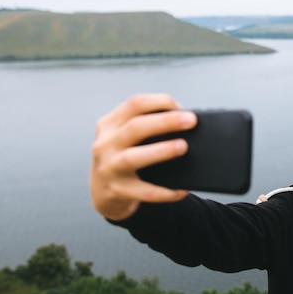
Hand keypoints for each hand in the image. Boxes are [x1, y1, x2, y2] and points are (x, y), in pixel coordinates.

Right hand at [89, 94, 196, 220]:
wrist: (102, 192)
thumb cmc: (120, 157)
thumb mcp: (122, 136)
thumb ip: (144, 125)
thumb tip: (181, 120)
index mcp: (109, 125)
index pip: (134, 104)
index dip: (159, 101)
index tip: (180, 108)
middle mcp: (106, 144)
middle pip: (135, 127)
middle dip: (166, 122)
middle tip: (190, 121)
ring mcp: (109, 168)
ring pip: (133, 157)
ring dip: (161, 151)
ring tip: (182, 147)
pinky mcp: (117, 191)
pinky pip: (145, 192)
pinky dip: (165, 191)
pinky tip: (181, 189)